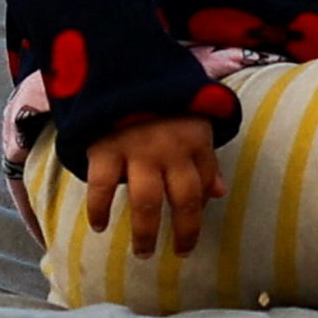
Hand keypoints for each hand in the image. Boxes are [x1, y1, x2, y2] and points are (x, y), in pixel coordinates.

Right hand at [80, 113, 224, 255]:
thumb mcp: (191, 120)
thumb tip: (218, 193)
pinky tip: (99, 226)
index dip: (198, 214)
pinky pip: (102, 187)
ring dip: (146, 232)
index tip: (188, 237)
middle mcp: (170, 149)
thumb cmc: (158, 100)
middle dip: (183, 233)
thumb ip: (204, 158)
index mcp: (194, 139)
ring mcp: (137, 149)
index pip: (202, 185)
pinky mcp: (105, 148)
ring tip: (143, 252)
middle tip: (178, 253)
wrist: (118, 64)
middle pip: (182, 201)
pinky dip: (99, 209)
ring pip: (147, 202)